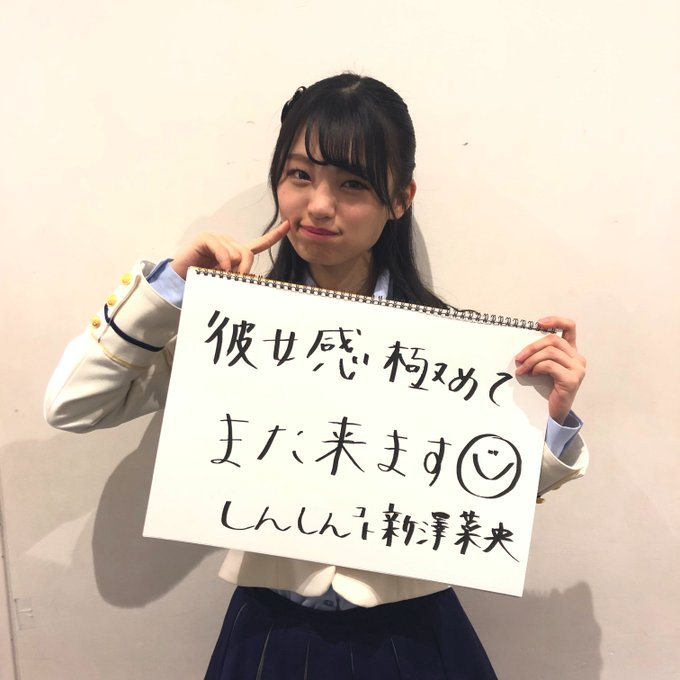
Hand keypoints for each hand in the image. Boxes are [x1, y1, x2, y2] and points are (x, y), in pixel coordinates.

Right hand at [170, 221, 289, 278]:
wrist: (180, 280)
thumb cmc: (203, 281)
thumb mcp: (227, 280)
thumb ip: (240, 276)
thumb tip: (250, 276)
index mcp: (236, 253)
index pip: (260, 243)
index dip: (274, 235)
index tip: (288, 225)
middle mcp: (229, 243)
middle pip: (248, 253)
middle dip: (244, 269)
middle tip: (235, 280)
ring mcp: (218, 239)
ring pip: (236, 254)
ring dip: (230, 269)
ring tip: (217, 275)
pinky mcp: (206, 239)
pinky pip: (223, 251)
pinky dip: (223, 262)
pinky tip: (217, 269)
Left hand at [514, 316, 585, 423]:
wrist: (554, 413)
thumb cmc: (547, 389)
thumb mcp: (544, 367)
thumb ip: (542, 354)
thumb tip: (524, 345)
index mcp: (571, 352)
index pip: (570, 327)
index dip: (555, 321)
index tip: (538, 323)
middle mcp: (578, 359)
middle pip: (553, 340)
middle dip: (532, 347)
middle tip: (518, 358)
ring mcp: (577, 369)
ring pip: (550, 353)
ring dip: (531, 360)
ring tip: (522, 369)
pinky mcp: (572, 380)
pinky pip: (549, 366)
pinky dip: (536, 368)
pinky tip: (532, 375)